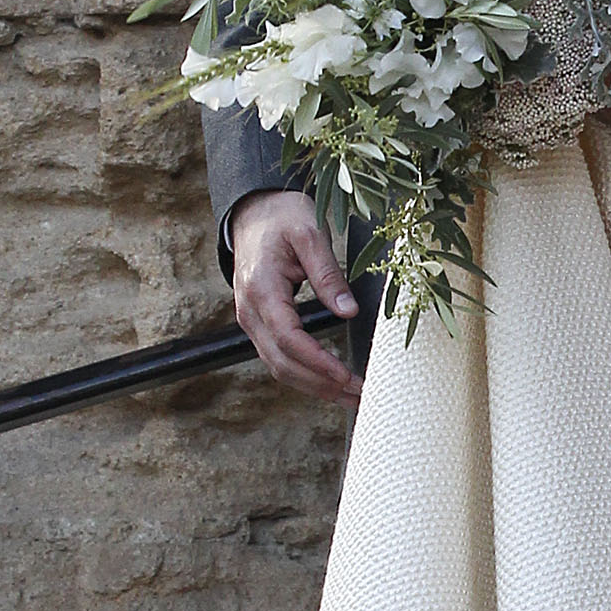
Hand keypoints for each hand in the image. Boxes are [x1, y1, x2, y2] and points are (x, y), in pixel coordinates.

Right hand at [231, 190, 363, 403]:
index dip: (317, 361)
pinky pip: (278, 359)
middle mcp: (250, 311)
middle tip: (360, 395)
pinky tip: (330, 383)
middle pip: (282, 363)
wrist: (253, 213)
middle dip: (321, 385)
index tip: (346, 375)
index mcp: (261, 288)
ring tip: (352, 397)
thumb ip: (327, 273)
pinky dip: (305, 376)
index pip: (288, 337)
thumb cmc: (282, 218)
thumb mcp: (309, 233)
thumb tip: (347, 311)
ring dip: (314, 388)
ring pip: (278, 367)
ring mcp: (251, 321)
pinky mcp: (259, 325)